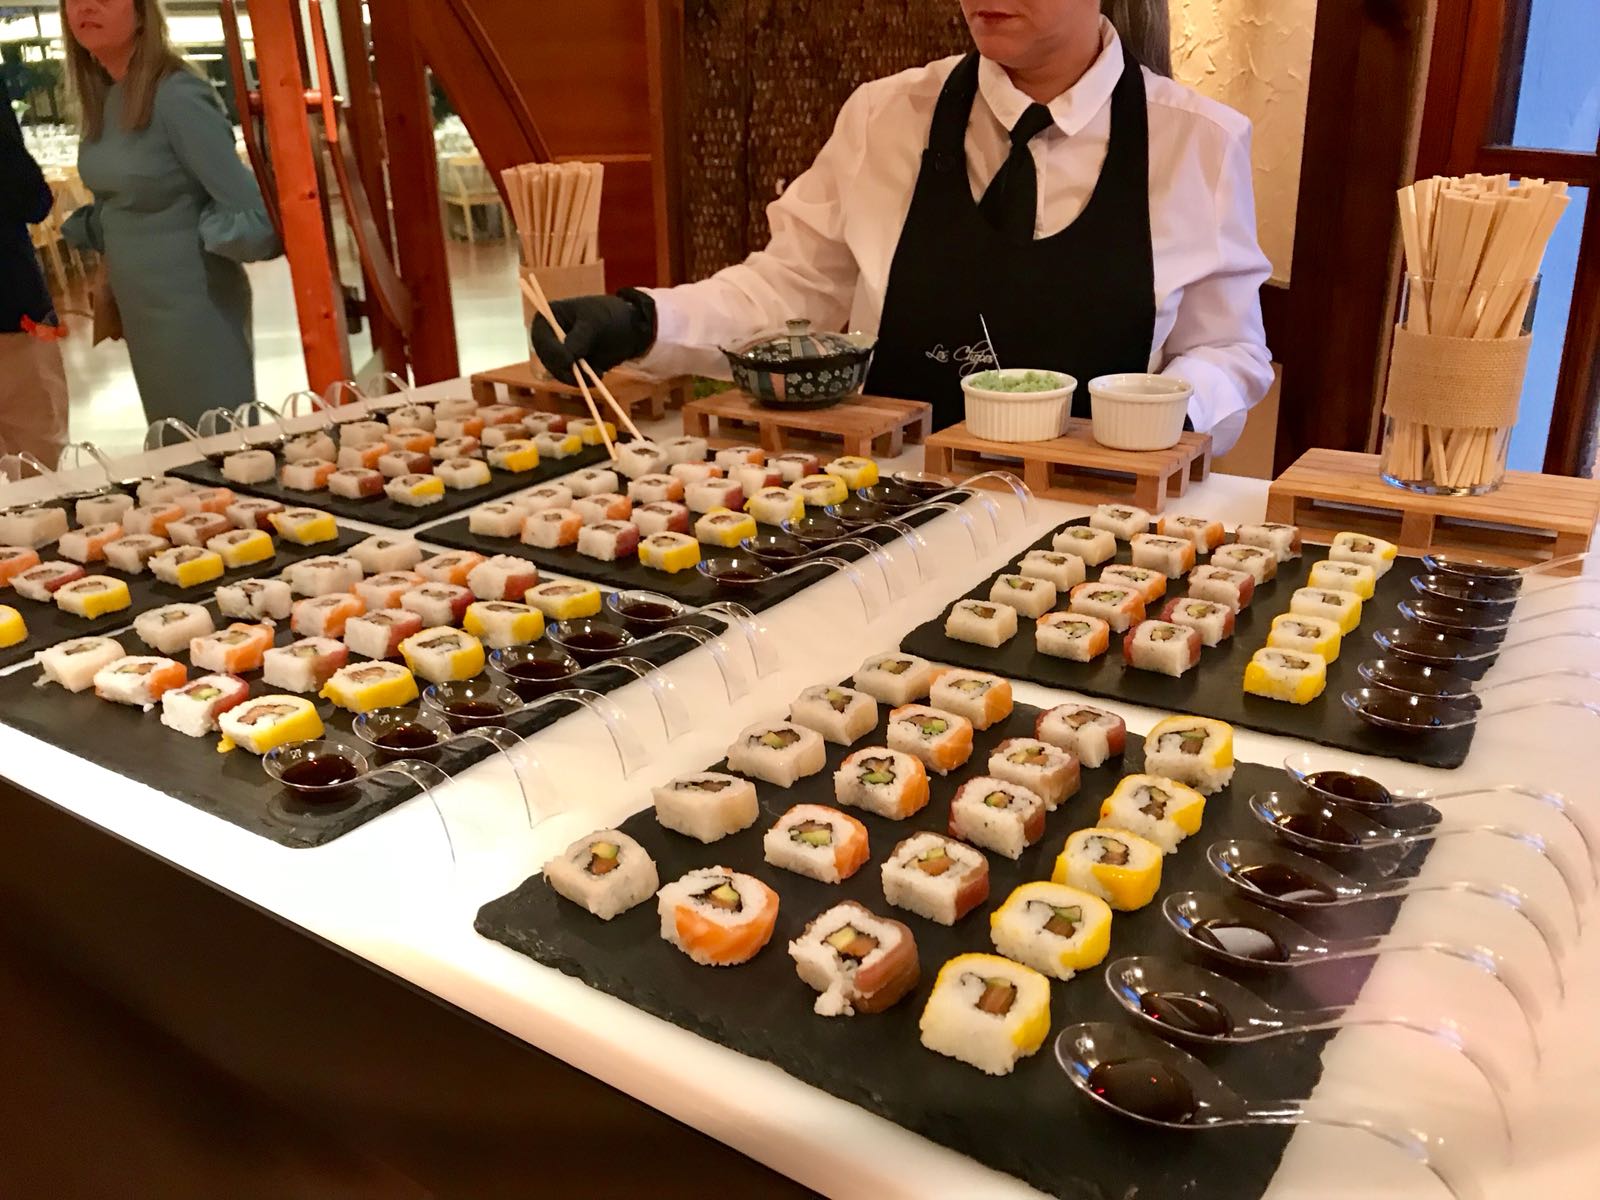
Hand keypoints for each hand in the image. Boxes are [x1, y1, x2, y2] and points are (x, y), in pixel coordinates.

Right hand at [530, 288, 656, 385]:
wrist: (630, 328)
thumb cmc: (609, 316)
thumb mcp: (595, 322)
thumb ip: (579, 339)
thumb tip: (567, 358)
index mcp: (548, 318)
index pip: (541, 337)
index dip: (551, 351)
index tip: (568, 361)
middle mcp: (549, 338)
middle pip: (547, 359)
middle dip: (564, 368)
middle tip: (584, 374)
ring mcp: (560, 354)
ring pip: (559, 372)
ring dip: (577, 377)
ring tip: (598, 372)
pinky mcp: (572, 367)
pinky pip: (572, 379)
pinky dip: (584, 380)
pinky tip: (600, 374)